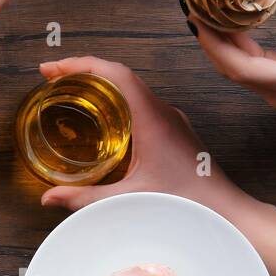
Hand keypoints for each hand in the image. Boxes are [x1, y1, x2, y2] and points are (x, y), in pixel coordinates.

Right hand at [35, 56, 255, 220]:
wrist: (225, 210)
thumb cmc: (185, 203)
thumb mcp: (128, 199)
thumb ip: (86, 198)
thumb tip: (49, 198)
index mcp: (152, 119)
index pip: (116, 74)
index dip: (83, 65)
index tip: (54, 69)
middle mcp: (163, 112)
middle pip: (120, 74)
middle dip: (84, 70)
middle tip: (53, 76)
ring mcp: (170, 119)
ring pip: (131, 86)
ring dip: (100, 82)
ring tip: (71, 89)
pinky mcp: (173, 129)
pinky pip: (140, 101)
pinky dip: (115, 98)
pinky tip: (101, 114)